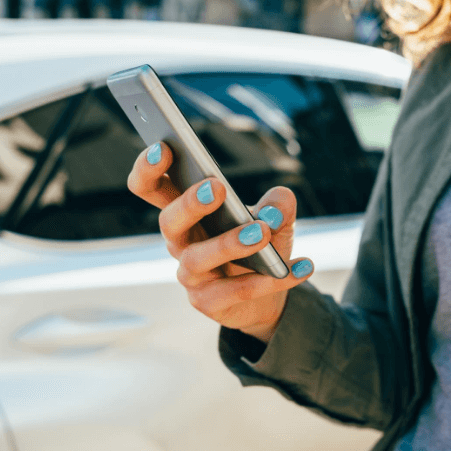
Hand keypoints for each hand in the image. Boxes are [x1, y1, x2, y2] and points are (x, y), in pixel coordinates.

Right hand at [127, 142, 314, 342]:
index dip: (149, 168)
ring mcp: (190, 274)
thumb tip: (278, 206)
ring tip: (262, 232)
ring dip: (229, 243)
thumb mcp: (275, 217)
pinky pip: (234, 291)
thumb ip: (278, 204)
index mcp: (185, 211)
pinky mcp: (207, 302)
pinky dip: (270, 280)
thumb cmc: (260, 244)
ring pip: (198, 258)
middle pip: (167, 221)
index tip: (164, 147)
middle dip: (189, 203)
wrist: (268, 293)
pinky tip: (301, 266)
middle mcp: (180, 241)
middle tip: (215, 188)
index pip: (151, 187)